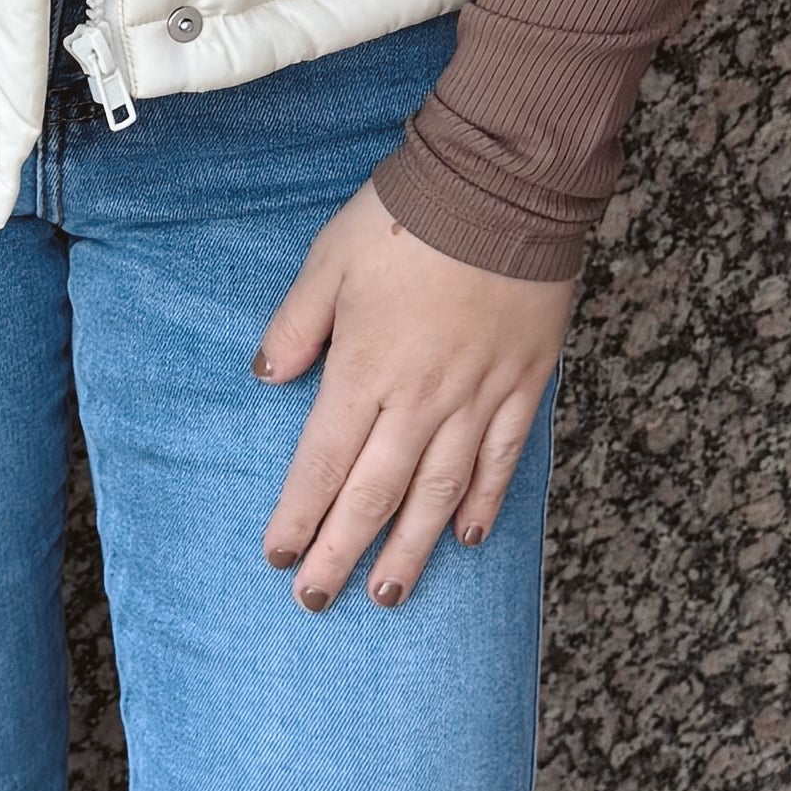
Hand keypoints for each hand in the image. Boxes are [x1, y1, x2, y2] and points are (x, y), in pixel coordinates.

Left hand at [254, 182, 569, 611]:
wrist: (504, 187)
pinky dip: (482, 503)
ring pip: (437, 493)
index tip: (279, 558)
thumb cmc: (408, 215)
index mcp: (365, 369)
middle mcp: (421, 398)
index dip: (299, 517)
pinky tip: (465, 538)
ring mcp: (477, 397)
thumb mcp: (329, 260)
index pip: (323, 463)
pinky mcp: (523, 385)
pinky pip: (502, 460)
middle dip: (341, 553)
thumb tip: (266, 376)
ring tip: (388, 593)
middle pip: (375, 495)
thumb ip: (295, 325)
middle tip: (317, 602)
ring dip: (409, 549)